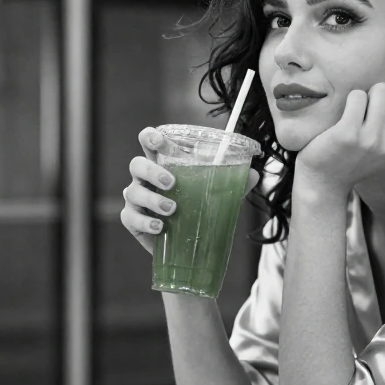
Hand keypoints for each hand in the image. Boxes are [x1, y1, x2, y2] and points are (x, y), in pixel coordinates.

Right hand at [120, 127, 260, 254]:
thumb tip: (254, 173)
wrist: (188, 247)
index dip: (150, 137)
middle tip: (172, 182)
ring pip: (132, 192)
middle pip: (136, 164)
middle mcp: (145, 178)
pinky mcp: (132, 220)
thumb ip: (233, 183)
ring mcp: (136, 199)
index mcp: (162, 163)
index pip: (149, 142)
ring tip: (172, 209)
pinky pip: (130, 217)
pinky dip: (145, 223)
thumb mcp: (217, 195)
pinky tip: (160, 228)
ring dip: (152, 199)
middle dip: (151, 170)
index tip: (159, 141)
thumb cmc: (197, 211)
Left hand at [295, 82, 384, 193]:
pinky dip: (352, 99)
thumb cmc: (356, 158)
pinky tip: (347, 114)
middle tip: (373, 104)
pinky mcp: (349, 133)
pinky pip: (358, 96)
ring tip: (359, 109)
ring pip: (382, 90)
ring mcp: (372, 139)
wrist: (325, 181)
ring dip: (368, 94)